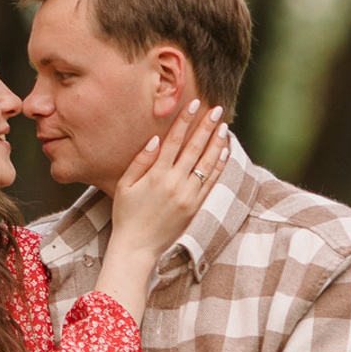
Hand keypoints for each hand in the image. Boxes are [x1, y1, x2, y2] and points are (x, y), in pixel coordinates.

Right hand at [110, 99, 229, 264]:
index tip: (194, 103)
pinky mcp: (195, 208)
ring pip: (207, 164)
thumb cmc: (126, 214)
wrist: (137, 248)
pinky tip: (224, 152)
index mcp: (156, 175)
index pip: (174, 140)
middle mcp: (175, 183)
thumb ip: (141, 160)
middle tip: (217, 109)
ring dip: (217, 143)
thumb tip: (156, 139)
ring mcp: (188, 196)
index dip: (185, 120)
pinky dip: (220, 166)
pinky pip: (211, 183)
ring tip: (224, 126)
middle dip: (206, 126)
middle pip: (195, 148)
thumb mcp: (125, 185)